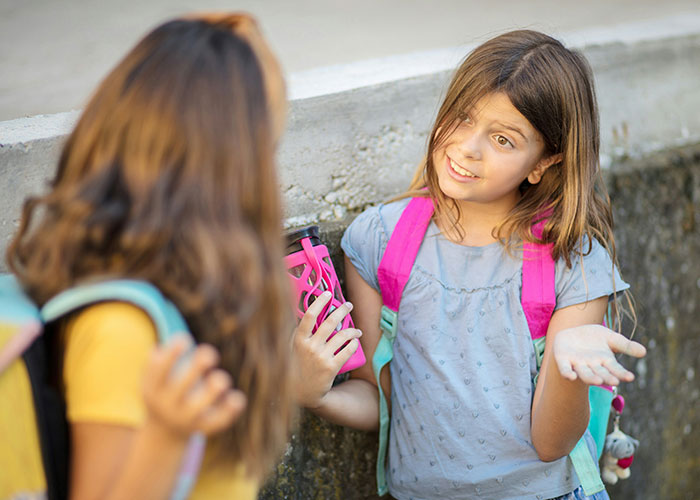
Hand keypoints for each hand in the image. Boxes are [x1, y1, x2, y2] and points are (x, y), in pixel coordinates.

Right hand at [142, 336, 246, 437]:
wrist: (165, 433)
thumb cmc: (164, 391)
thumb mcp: (154, 378)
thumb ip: (157, 361)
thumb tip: (167, 345)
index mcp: (154, 389)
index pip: (159, 371)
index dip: (171, 354)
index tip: (185, 338)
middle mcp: (168, 405)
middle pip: (180, 387)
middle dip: (196, 368)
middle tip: (210, 353)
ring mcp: (186, 418)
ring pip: (199, 406)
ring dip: (212, 390)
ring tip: (221, 378)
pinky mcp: (204, 427)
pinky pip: (218, 421)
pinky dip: (230, 410)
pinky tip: (237, 398)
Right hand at [293, 291, 361, 407]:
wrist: (301, 393)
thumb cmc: (295, 367)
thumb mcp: (290, 348)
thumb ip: (297, 332)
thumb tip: (307, 312)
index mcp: (298, 339)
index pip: (310, 315)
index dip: (320, 302)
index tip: (328, 294)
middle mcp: (310, 347)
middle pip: (330, 322)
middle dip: (342, 310)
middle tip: (349, 305)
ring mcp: (321, 357)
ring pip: (342, 336)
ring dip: (353, 330)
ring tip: (357, 330)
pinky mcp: (331, 368)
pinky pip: (347, 351)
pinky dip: (353, 344)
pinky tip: (355, 342)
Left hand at [553, 324, 646, 385]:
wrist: (572, 334)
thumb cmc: (594, 338)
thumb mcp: (611, 338)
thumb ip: (626, 345)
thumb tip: (644, 351)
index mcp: (605, 361)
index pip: (615, 369)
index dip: (622, 373)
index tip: (630, 377)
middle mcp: (592, 365)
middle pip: (601, 373)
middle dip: (607, 377)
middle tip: (615, 381)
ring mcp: (578, 363)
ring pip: (584, 373)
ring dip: (591, 378)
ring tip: (598, 381)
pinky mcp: (563, 360)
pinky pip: (565, 369)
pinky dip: (568, 373)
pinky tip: (571, 377)